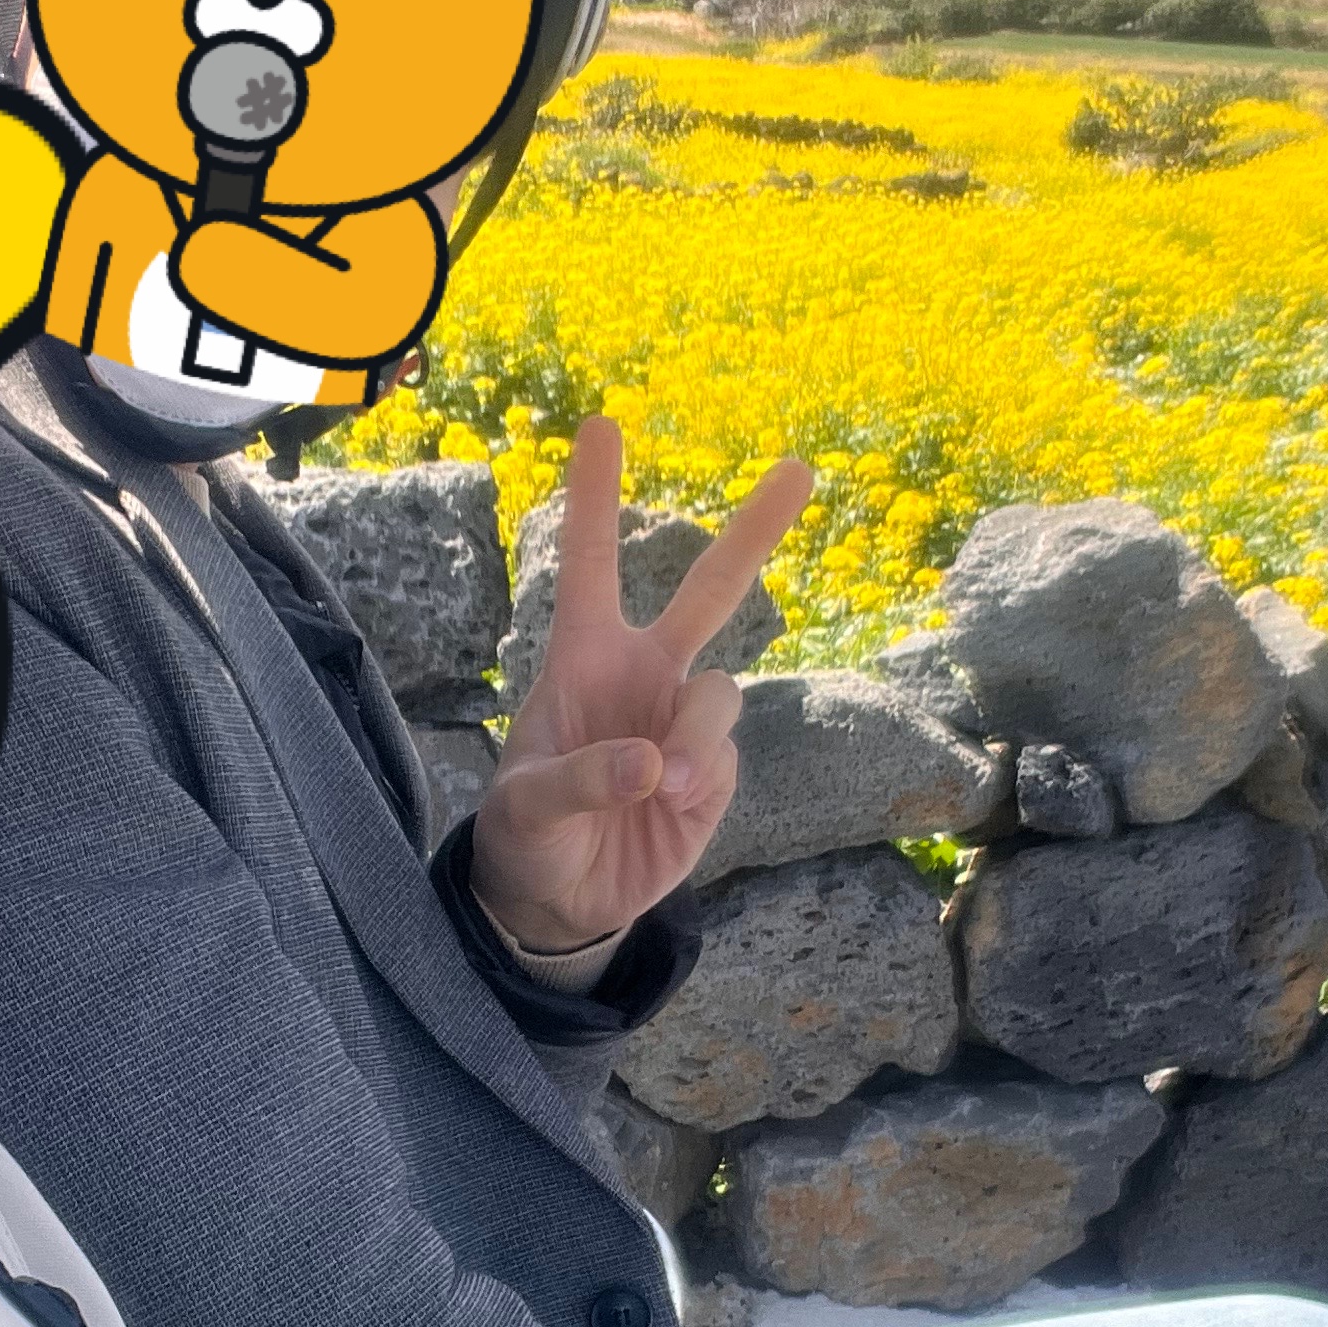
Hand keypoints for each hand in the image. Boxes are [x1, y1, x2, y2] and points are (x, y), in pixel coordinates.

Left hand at [473, 416, 811, 950]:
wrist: (559, 903)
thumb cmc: (527, 833)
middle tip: (802, 467)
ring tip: (664, 786)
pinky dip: (701, 782)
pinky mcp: (714, 774)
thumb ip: (580, 779)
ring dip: (697, 735)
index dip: (596, 496)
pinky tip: (669, 810)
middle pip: (710, 589)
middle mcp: (644, 674)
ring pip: (721, 691)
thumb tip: (655, 764)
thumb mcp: (525, 807)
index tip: (601, 423)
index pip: (591, 565)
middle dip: (755, 530)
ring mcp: (685, 721)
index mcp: (583, 658)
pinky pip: (725, 758)